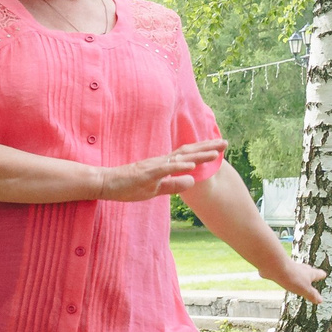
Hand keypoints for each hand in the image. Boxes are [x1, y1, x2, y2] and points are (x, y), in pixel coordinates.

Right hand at [93, 140, 229, 202]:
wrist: (105, 183)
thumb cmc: (128, 186)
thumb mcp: (155, 189)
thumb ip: (173, 185)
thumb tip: (192, 180)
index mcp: (163, 165)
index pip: (187, 156)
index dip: (203, 151)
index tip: (219, 148)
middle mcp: (161, 161)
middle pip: (187, 152)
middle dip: (207, 148)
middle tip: (225, 142)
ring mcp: (154, 166)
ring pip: (179, 158)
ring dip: (197, 155)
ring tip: (215, 153)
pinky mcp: (146, 173)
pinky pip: (164, 169)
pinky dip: (178, 166)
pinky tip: (190, 165)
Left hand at [263, 257, 326, 303]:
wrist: (274, 266)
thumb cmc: (292, 277)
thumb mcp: (304, 289)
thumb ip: (312, 295)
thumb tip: (320, 301)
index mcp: (310, 273)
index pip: (319, 274)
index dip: (321, 275)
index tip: (324, 275)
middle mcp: (301, 269)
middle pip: (308, 270)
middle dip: (310, 274)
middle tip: (312, 276)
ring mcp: (290, 267)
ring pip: (297, 270)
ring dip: (298, 274)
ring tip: (298, 278)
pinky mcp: (280, 268)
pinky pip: (285, 271)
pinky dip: (286, 275)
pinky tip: (283, 277)